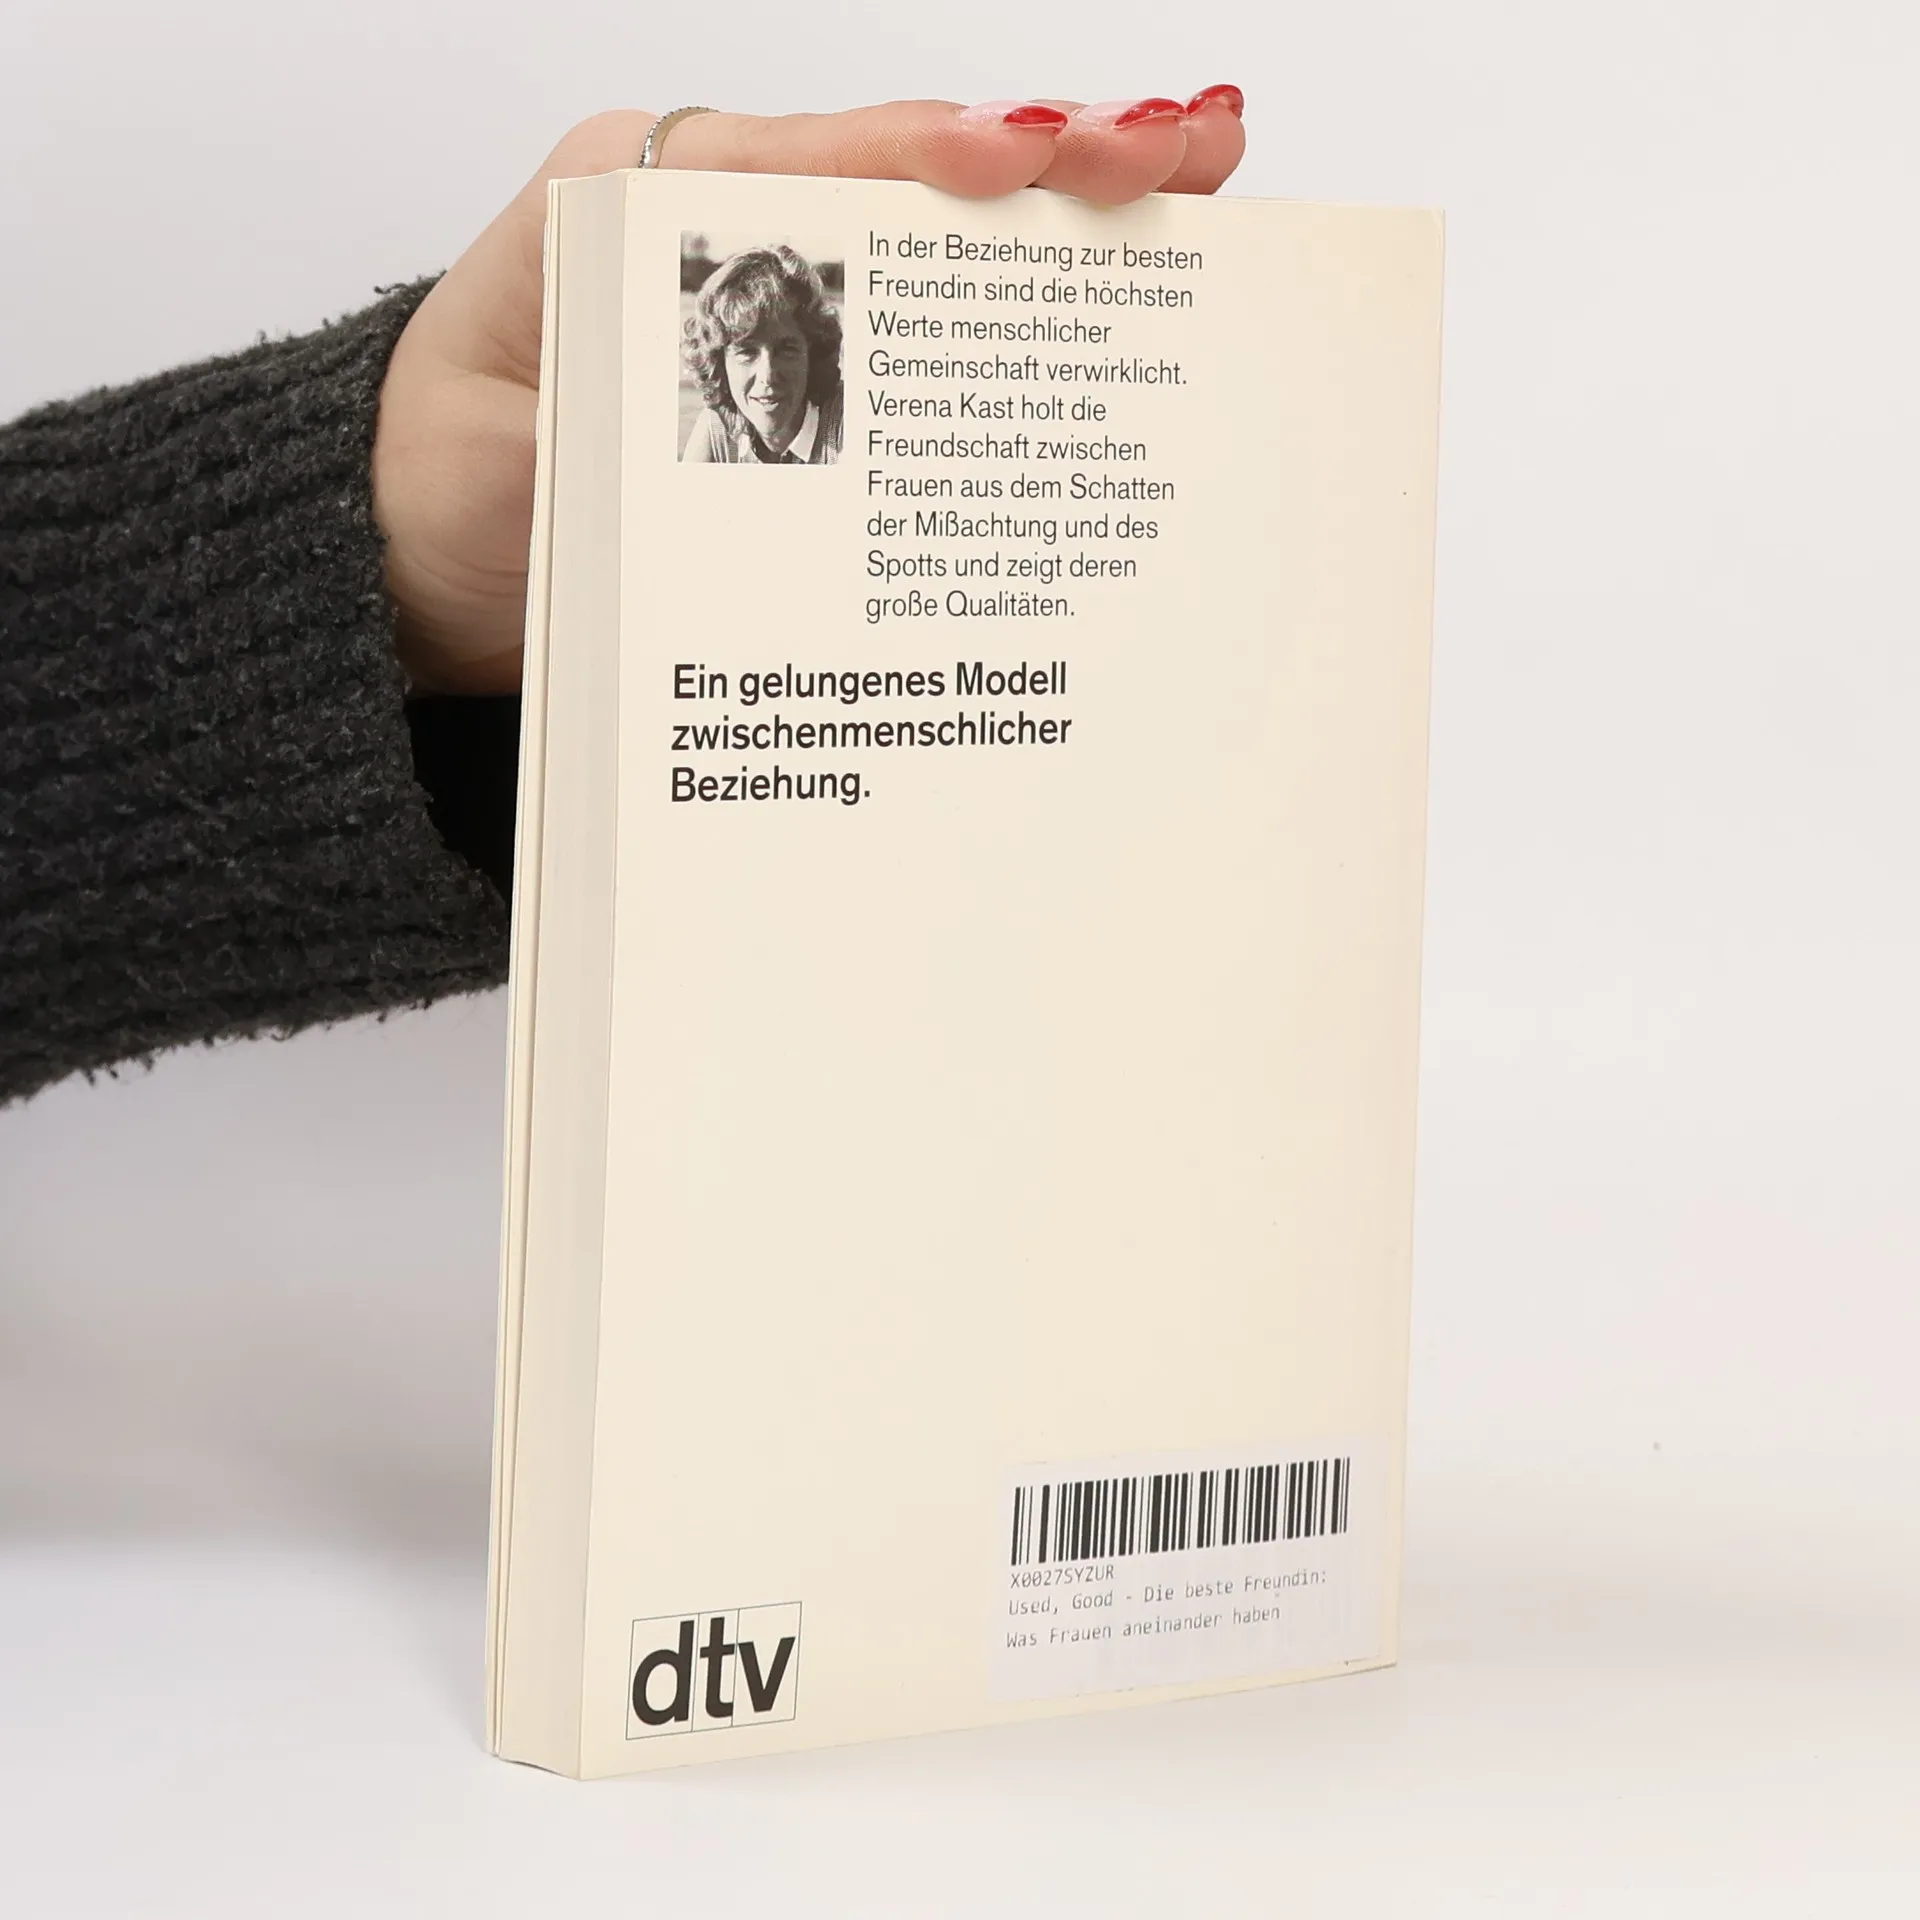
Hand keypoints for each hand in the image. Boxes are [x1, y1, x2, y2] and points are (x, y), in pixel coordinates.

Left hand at [372, 92, 1246, 694]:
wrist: (410, 567)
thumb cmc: (438, 501)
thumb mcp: (495, 472)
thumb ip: (592, 449)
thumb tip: (706, 456)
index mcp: (632, 205)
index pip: (810, 160)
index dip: (930, 157)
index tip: (1032, 159)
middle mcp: (715, 226)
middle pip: (902, 176)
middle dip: (1052, 156)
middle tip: (1182, 148)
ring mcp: (767, 292)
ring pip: (931, 242)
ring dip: (1063, 223)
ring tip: (1194, 187)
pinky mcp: (800, 373)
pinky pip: (918, 333)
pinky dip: (1016, 316)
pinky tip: (1106, 308)